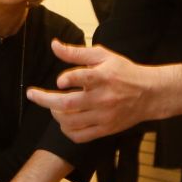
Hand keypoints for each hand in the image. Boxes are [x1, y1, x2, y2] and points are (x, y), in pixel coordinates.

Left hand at [25, 40, 150, 141]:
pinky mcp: (106, 129)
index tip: (59, 82)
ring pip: (71, 122)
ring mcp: (104, 116)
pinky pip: (80, 136)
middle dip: (45, 100)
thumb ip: (76, 52)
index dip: (68, 79)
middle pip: (69, 104)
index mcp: (104, 77)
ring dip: (55, 114)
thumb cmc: (124, 71)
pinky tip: (64, 121)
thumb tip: (54, 45)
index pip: (83, 78)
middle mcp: (103, 98)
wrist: (150, 94)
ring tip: (52, 105)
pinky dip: (67, 130)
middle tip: (31, 94)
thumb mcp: (103, 56)